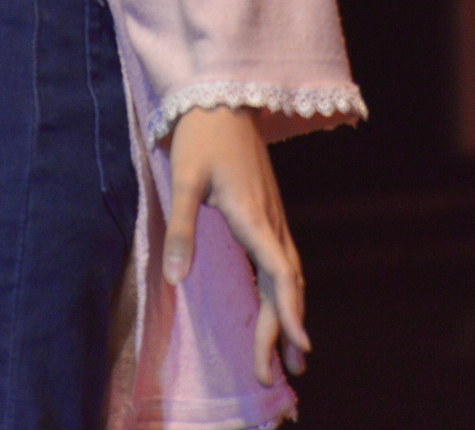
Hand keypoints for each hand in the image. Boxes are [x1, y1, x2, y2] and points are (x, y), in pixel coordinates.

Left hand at [163, 105, 309, 383]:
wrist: (221, 96)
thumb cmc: (199, 136)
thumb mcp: (183, 179)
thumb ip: (182, 229)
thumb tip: (176, 280)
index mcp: (252, 216)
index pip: (279, 274)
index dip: (289, 313)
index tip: (298, 349)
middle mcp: (270, 220)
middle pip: (286, 284)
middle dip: (285, 330)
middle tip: (283, 378)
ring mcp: (272, 214)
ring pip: (289, 274)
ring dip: (290, 314)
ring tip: (295, 358)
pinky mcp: (267, 209)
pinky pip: (284, 259)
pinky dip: (287, 290)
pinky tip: (282, 305)